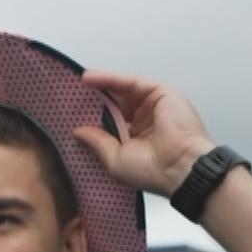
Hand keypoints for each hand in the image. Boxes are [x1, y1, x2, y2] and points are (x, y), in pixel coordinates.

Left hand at [71, 69, 216, 196]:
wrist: (181, 168)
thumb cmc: (155, 172)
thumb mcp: (115, 160)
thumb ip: (97, 142)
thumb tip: (78, 132)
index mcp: (136, 139)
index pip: (110, 121)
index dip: (92, 115)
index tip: (71, 111)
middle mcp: (145, 121)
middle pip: (115, 102)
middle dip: (94, 98)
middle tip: (71, 94)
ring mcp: (153, 105)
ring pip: (121, 90)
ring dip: (99, 85)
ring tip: (77, 83)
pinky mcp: (160, 92)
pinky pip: (130, 81)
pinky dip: (110, 79)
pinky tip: (91, 78)